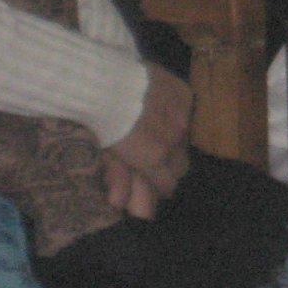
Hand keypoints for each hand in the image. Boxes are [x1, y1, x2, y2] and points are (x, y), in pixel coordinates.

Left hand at [102, 64, 191, 217]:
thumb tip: (120, 205)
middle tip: (153, 160)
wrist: (106, 82)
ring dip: (174, 141)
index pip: (169, 183)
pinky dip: (177, 115)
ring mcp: (183, 115)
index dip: (160, 186)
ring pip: (185, 137)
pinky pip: (187, 113)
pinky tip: (159, 109)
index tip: (153, 183)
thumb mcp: (106, 155)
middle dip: (169, 167)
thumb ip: (120, 180)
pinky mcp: (186, 94)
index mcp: (155, 158)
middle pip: (182, 165)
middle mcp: (175, 139)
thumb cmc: (100, 122)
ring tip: (154, 132)